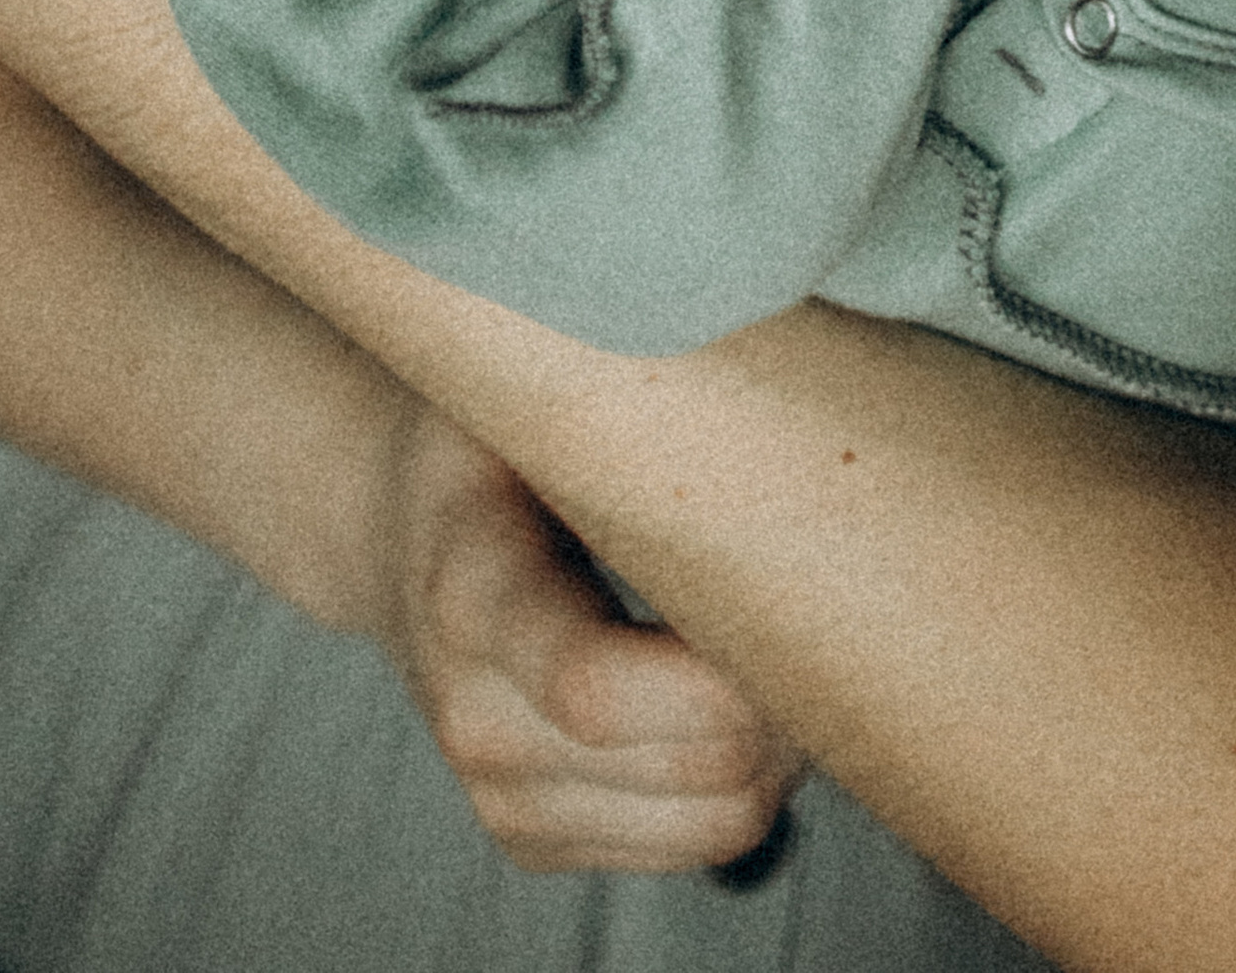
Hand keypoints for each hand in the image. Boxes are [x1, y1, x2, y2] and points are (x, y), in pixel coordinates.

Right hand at [369, 403, 802, 874]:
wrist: (392, 527)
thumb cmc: (496, 437)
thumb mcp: (534, 390)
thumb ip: (623, 405)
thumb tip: (776, 397)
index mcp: (472, 594)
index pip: (594, 686)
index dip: (722, 675)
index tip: (809, 596)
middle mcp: (476, 718)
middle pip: (693, 765)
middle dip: (794, 697)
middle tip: (844, 600)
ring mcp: (501, 794)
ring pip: (715, 821)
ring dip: (789, 748)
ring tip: (801, 640)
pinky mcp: (532, 837)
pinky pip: (695, 846)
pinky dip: (750, 783)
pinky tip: (746, 689)